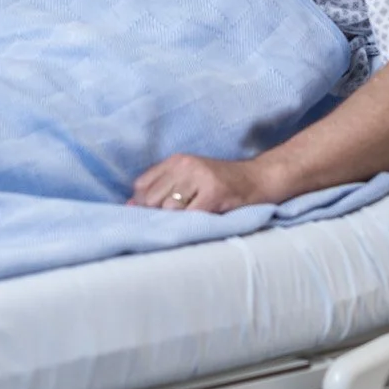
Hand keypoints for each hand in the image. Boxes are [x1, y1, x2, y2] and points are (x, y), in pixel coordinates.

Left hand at [129, 152, 282, 213]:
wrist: (260, 179)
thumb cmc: (223, 184)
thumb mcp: (191, 179)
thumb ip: (162, 189)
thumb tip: (128, 206)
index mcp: (177, 161)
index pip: (141, 186)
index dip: (141, 206)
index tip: (150, 218)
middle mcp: (186, 165)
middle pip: (150, 200)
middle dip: (155, 217)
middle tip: (170, 227)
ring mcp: (200, 178)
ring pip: (167, 209)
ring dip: (173, 224)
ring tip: (186, 226)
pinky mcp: (214, 193)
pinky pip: (189, 217)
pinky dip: (189, 226)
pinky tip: (198, 226)